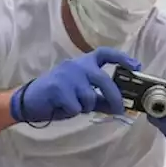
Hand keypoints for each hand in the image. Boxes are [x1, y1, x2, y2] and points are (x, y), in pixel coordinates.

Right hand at [9, 47, 141, 123]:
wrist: (29, 102)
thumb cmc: (57, 98)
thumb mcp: (81, 97)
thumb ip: (101, 99)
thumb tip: (121, 106)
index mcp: (82, 64)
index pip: (104, 54)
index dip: (122, 58)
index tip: (136, 66)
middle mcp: (76, 65)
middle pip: (104, 80)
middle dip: (114, 96)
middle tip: (120, 109)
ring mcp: (67, 75)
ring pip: (90, 97)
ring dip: (85, 107)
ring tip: (73, 105)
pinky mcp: (58, 88)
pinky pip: (77, 106)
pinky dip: (73, 112)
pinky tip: (62, 107)